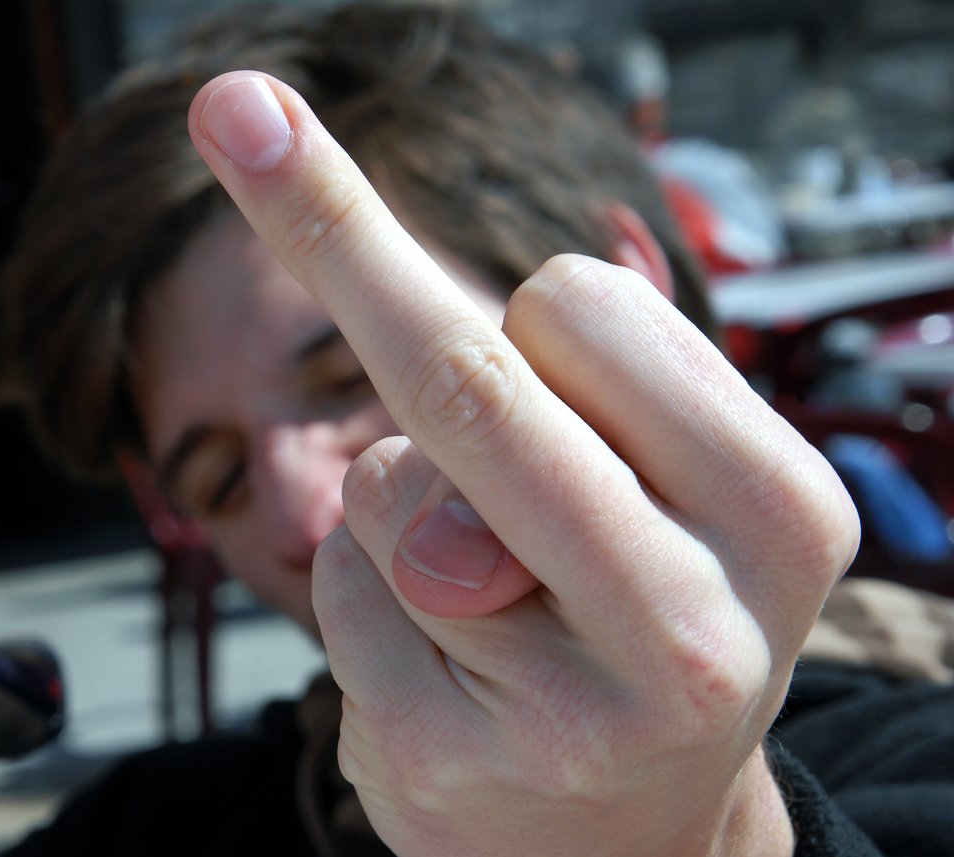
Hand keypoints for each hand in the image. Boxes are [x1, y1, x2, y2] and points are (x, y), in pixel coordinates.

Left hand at [189, 73, 858, 854]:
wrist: (628, 839)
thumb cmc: (639, 610)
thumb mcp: (665, 497)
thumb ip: (546, 409)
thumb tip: (395, 463)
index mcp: (776, 511)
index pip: (583, 307)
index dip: (518, 298)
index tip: (470, 255)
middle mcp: (694, 622)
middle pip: (463, 381)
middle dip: (331, 233)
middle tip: (246, 132)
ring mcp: (564, 711)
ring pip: (383, 485)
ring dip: (403, 504)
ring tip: (495, 599)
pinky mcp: (437, 762)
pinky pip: (336, 584)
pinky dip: (363, 590)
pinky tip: (445, 666)